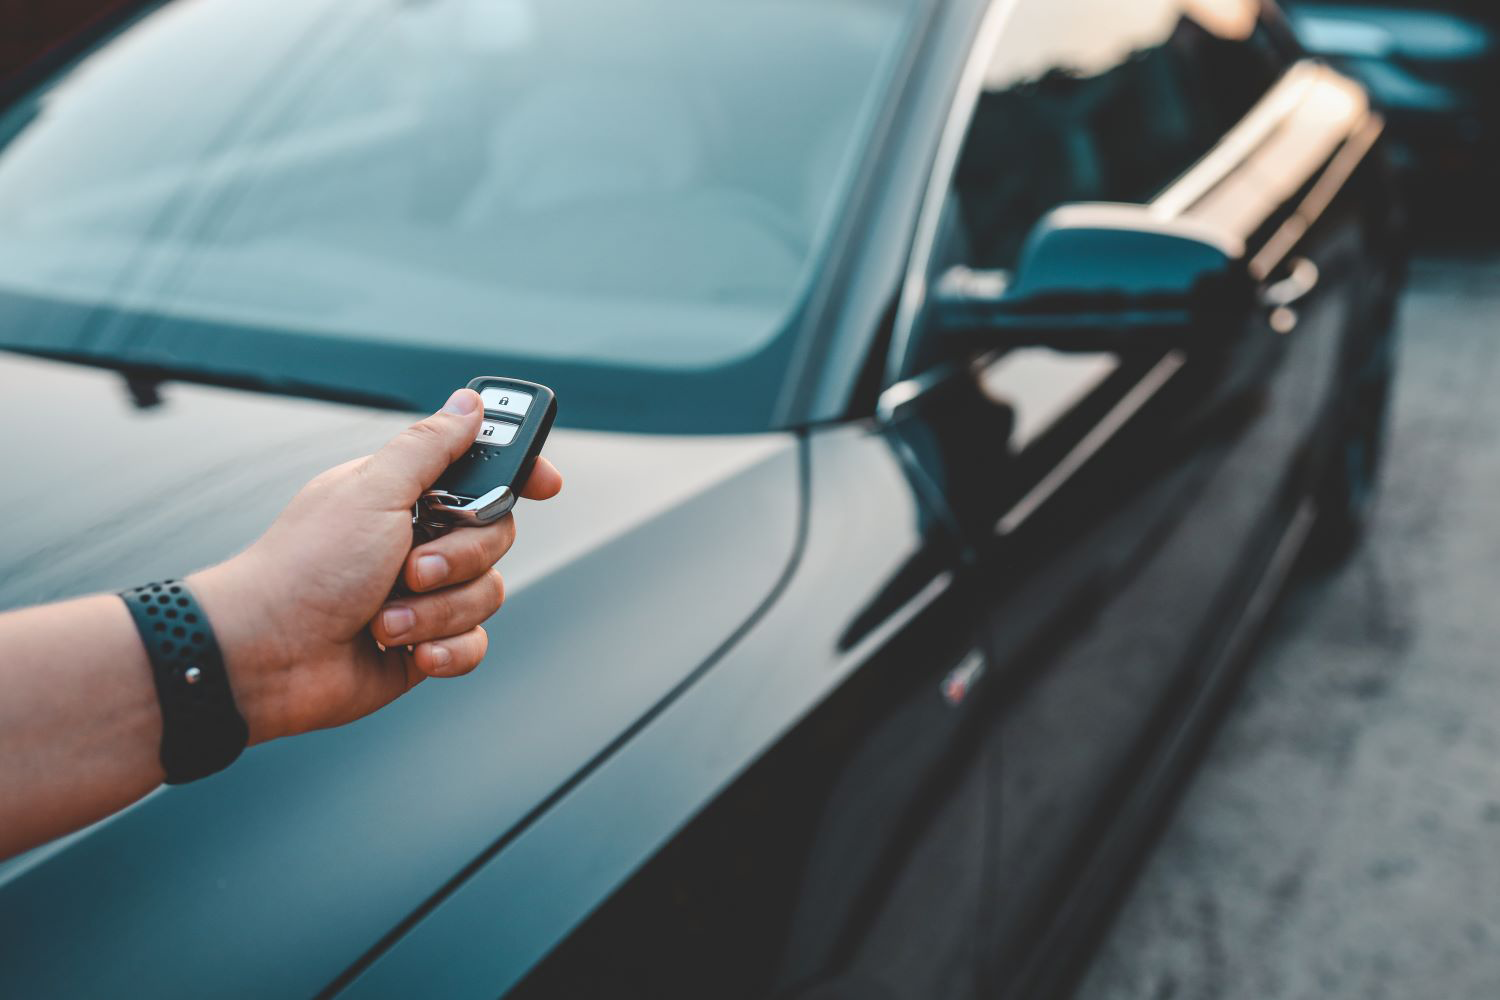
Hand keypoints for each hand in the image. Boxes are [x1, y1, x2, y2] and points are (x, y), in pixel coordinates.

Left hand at [188, 389, 561, 744]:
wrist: (264, 658)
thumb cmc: (304, 567)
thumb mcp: (372, 492)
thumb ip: (430, 447)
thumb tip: (468, 404)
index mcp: (404, 493)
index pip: (481, 469)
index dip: (521, 472)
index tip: (547, 483)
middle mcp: (417, 539)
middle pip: (496, 536)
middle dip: (457, 559)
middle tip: (409, 566)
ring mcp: (422, 594)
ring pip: (487, 594)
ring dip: (438, 611)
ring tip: (385, 619)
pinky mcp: (424, 645)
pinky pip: (473, 643)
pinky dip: (446, 650)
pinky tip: (410, 654)